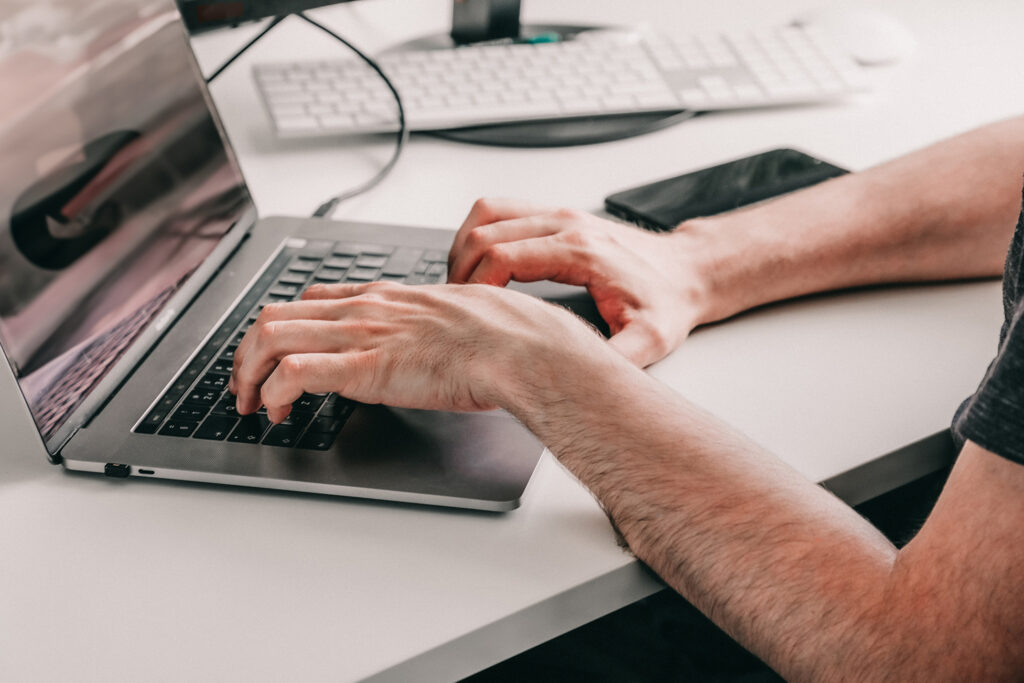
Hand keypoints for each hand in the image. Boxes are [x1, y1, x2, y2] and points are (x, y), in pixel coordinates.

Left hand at [228, 281, 612, 422]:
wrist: (517, 347)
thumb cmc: (502, 337)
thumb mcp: (457, 317)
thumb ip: (430, 327)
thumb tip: (431, 344)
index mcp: (387, 297)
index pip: (312, 298)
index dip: (283, 327)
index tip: (277, 355)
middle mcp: (364, 309)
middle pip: (275, 314)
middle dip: (248, 353)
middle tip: (246, 386)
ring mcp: (361, 334)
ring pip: (270, 337)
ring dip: (248, 374)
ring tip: (251, 405)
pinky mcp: (363, 367)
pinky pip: (293, 373)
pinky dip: (273, 394)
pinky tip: (279, 413)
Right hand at [448, 198, 711, 366]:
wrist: (688, 271)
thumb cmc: (667, 301)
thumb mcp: (650, 340)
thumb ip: (615, 361)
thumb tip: (579, 386)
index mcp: (581, 251)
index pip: (502, 255)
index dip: (475, 287)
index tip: (473, 316)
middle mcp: (566, 224)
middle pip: (485, 232)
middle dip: (461, 271)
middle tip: (460, 308)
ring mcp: (560, 214)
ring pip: (486, 213)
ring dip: (463, 247)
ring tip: (464, 287)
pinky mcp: (557, 215)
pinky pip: (500, 209)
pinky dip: (479, 233)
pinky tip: (482, 265)